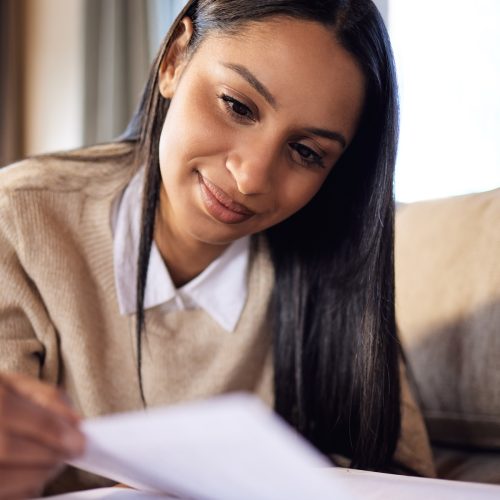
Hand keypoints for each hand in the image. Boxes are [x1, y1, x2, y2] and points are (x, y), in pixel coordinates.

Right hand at [0, 372, 84, 498]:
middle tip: (67, 452)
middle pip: (22, 456)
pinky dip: (18, 491)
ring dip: (37, 476)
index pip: (37, 426)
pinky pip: (1, 497)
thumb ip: (46, 397)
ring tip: (46, 463)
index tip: (80, 442)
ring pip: (9, 481)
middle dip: (51, 456)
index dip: (62, 436)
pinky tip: (23, 477)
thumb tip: (75, 421)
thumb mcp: (9, 382)